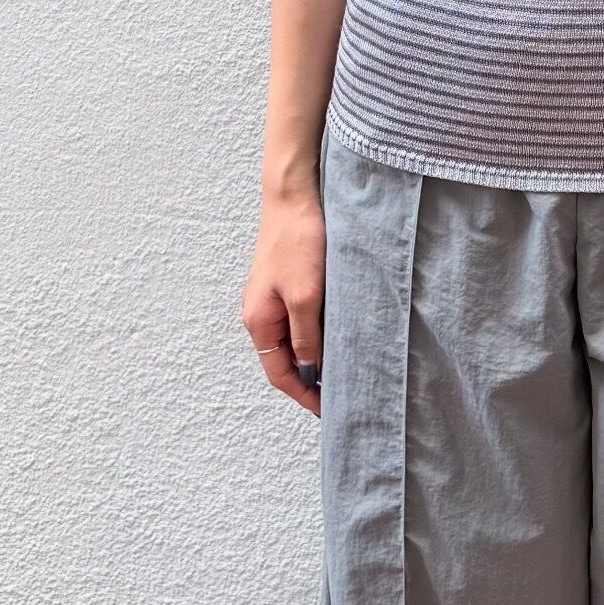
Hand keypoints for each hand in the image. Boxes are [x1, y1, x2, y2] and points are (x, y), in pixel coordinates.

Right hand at [241, 187, 325, 416]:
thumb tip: (310, 371)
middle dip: (311, 379)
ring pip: (295, 338)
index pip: (280, 374)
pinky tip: (339, 332)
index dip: (304, 394)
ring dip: (316, 355)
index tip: (329, 410)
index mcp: (259, 321)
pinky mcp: (288, 281)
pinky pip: (301, 318)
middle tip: (341, 393)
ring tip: (344, 367)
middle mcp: (261, 313)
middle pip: (285, 359)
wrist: (294, 195)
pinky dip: (318, 332)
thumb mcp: (306, 295)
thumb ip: (306, 336)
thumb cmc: (298, 241)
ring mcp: (273, 297)